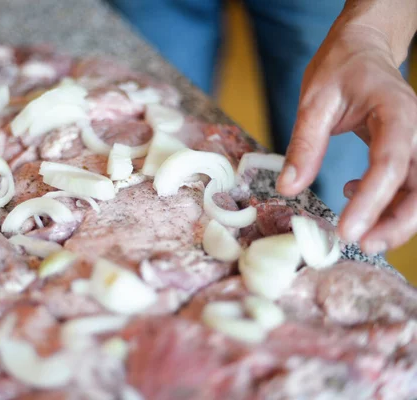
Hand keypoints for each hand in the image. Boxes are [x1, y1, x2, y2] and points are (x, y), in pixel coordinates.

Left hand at [276, 21, 416, 253]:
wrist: (362, 50)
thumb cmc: (340, 68)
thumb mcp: (314, 102)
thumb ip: (305, 145)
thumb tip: (288, 188)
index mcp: (397, 112)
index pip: (391, 162)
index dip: (372, 200)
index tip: (349, 231)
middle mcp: (416, 131)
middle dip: (398, 223)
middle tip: (363, 246)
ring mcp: (415, 143)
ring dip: (392, 220)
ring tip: (357, 235)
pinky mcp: (407, 153)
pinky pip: (406, 187)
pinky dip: (384, 202)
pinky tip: (351, 194)